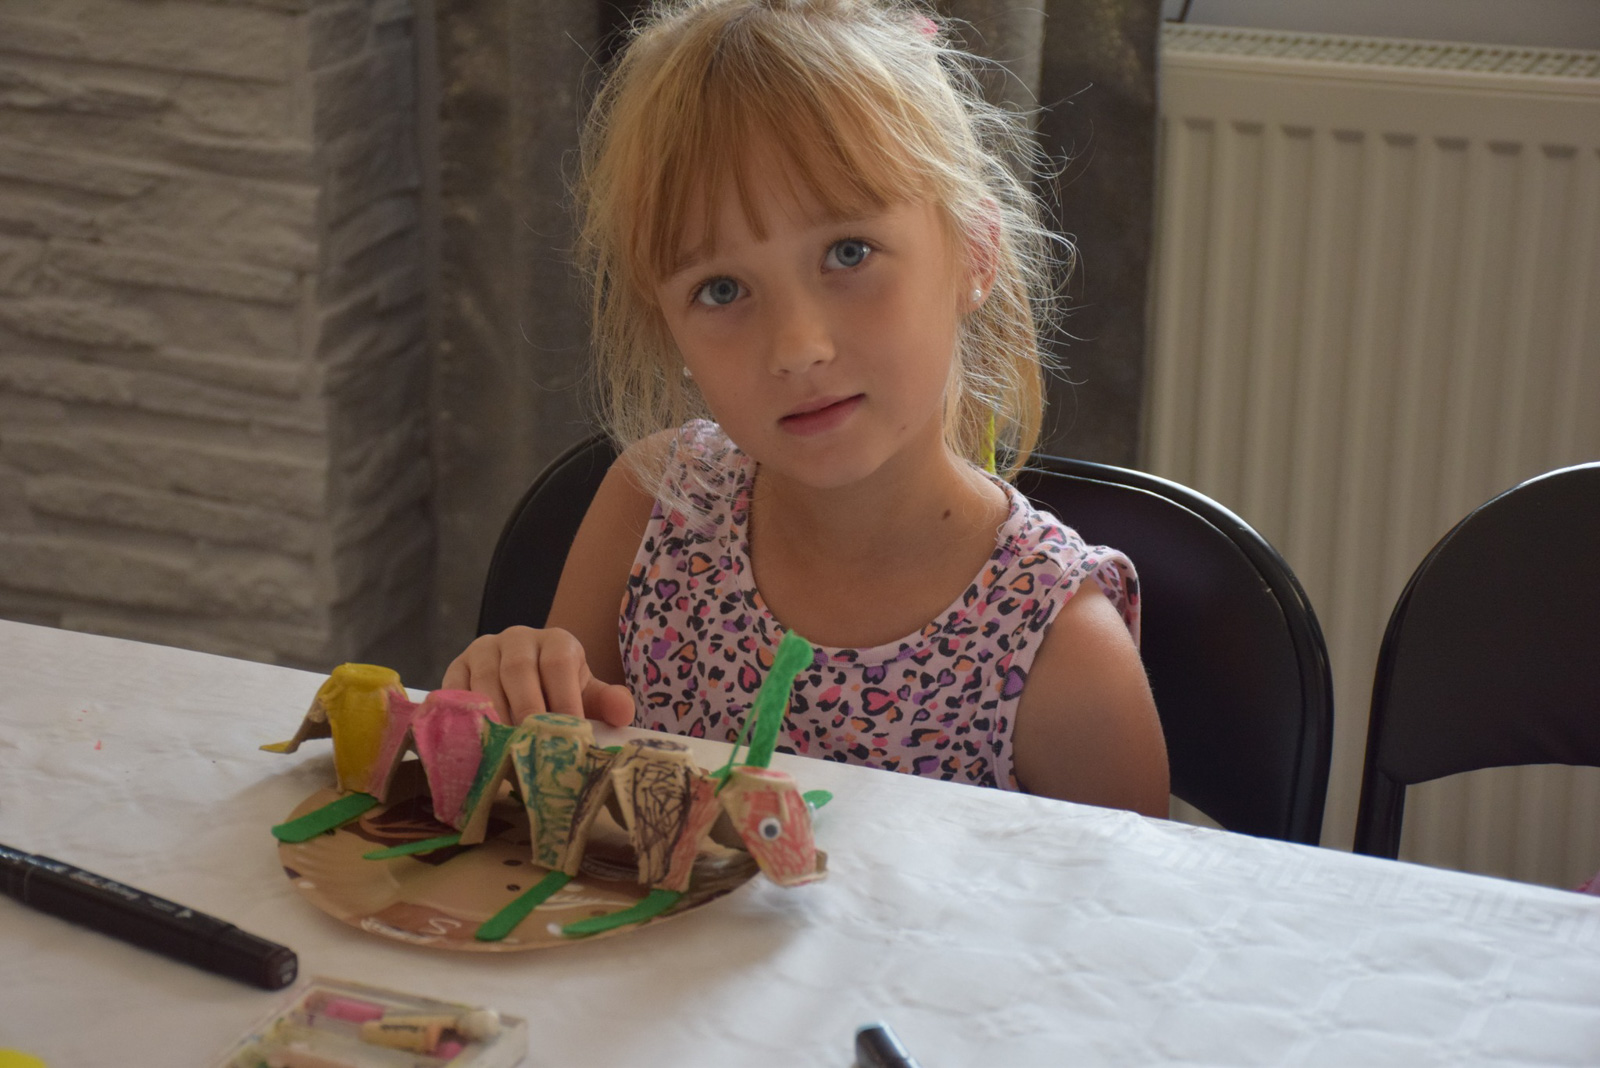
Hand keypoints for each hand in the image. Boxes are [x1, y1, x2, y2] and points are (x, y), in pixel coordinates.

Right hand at [442, 626, 635, 726]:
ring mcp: (483, 651)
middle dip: (527, 710)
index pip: (558, 664)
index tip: (568, 734)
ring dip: (495, 718)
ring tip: (504, 750)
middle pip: (518, 670)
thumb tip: (624, 713)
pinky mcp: (456, 668)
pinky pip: (455, 690)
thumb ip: (605, 702)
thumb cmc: (557, 691)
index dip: (563, 699)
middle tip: (533, 745)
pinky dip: (464, 716)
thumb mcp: (584, 694)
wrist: (519, 681)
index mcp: (556, 641)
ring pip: (485, 681)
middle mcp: (517, 639)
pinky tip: (474, 741)